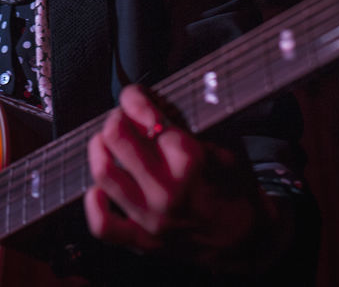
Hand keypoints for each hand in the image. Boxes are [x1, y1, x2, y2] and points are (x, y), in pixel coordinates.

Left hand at [84, 85, 273, 268]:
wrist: (245, 243)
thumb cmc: (235, 193)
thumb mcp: (225, 152)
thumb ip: (188, 131)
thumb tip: (153, 109)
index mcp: (190, 165)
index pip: (150, 119)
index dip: (137, 100)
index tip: (135, 97)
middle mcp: (166, 193)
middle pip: (117, 138)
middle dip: (116, 119)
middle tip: (122, 117)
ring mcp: (151, 219)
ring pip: (104, 173)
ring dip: (99, 149)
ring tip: (107, 143)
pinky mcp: (142, 242)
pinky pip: (104, 226)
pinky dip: (93, 204)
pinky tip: (97, 189)